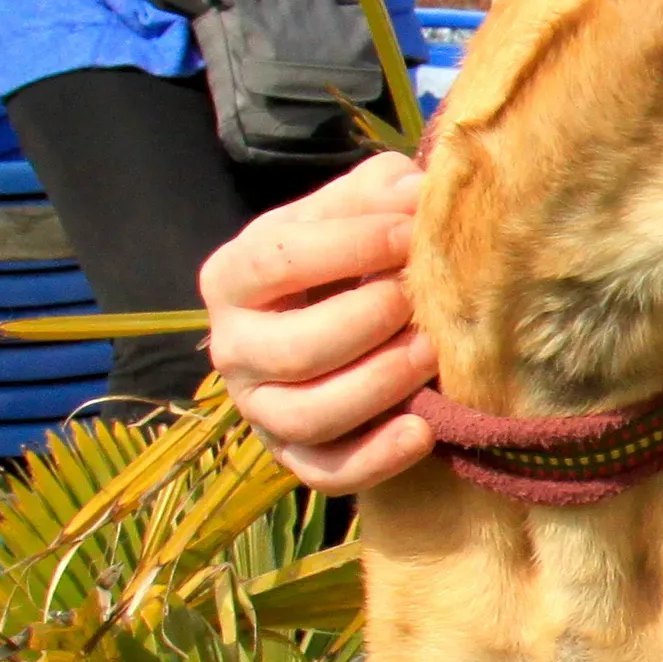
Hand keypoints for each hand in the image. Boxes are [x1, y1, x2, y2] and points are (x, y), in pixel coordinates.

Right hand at [203, 152, 436, 491]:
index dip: (349, 245)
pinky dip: (376, 458)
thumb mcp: (350, 212)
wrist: (341, 317)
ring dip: (376, 386)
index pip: (278, 260)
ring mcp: (259, 409)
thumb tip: (413, 189)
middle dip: (367, 324)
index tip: (410, 231)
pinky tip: (425, 430)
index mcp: (233, 276)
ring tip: (430, 354)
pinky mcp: (295, 456)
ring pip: (307, 416)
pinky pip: (326, 472)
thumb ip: (376, 192)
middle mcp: (232, 347)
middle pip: (294, 349)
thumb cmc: (347, 257)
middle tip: (417, 303)